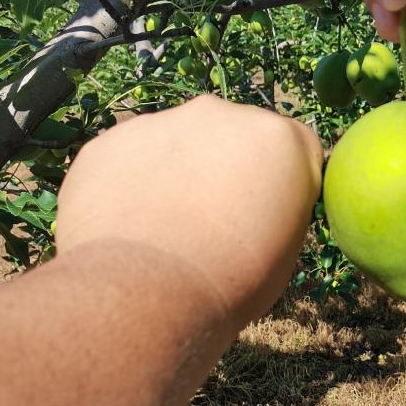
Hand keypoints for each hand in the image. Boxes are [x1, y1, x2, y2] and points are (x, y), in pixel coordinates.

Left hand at [57, 96, 322, 335]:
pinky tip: (130, 228)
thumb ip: (278, 208)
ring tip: (165, 230)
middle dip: (228, 168)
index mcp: (279, 139)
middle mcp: (221, 113)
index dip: (283, 184)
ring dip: (178, 174)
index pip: (296, 149)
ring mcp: (160, 121)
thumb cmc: (232, 281)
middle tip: (215, 223)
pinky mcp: (109, 140)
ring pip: (178, 143)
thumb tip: (261, 207)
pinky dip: (132, 185)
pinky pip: (130, 159)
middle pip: (233, 136)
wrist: (145, 292)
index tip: (269, 217)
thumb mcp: (284, 250)